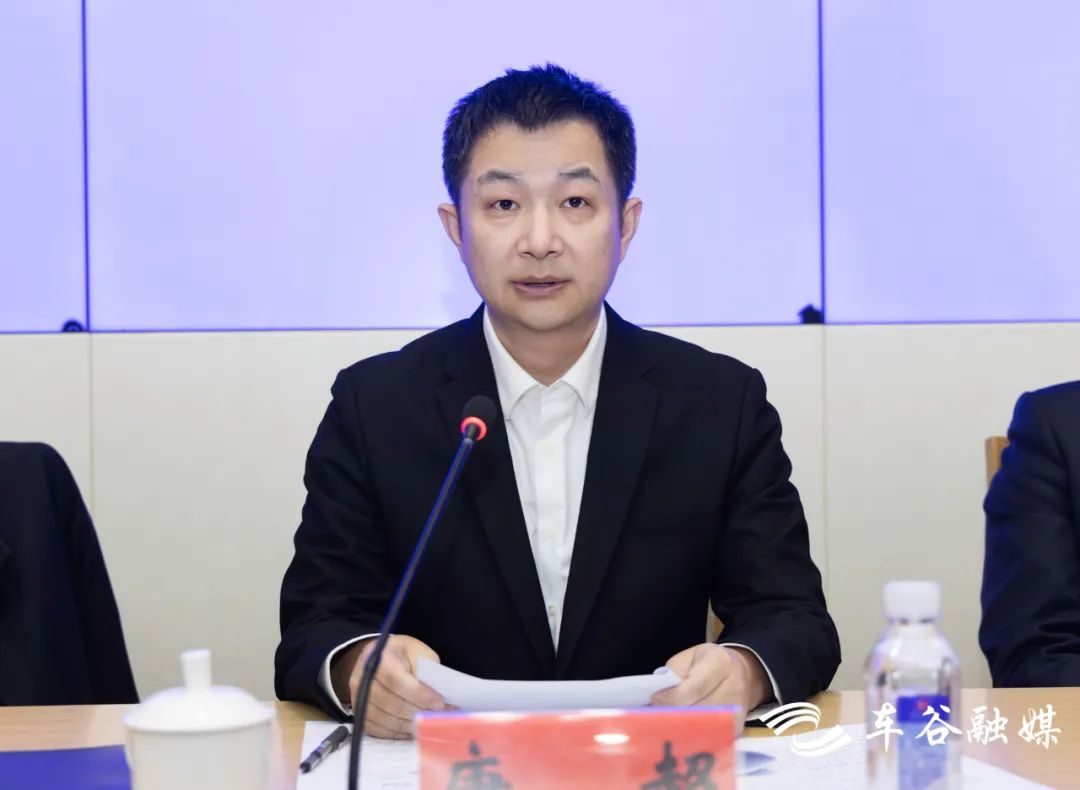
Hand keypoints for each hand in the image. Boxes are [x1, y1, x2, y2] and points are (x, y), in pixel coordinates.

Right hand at [331, 635, 445, 738]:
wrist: (381, 659)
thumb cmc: (405, 656)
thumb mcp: (420, 654)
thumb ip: (427, 673)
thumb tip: (438, 700)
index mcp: (379, 656)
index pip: (396, 679)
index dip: (418, 694)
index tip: (439, 703)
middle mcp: (362, 676)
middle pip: (389, 702)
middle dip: (417, 712)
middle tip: (438, 717)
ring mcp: (356, 696)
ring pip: (383, 719)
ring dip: (409, 725)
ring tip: (428, 725)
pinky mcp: (358, 712)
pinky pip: (376, 730)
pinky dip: (396, 733)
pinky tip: (412, 730)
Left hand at [650, 643, 769, 734]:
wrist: (742, 674)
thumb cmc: (708, 663)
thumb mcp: (689, 657)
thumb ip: (674, 673)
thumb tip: (659, 699)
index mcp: (720, 663)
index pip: (694, 687)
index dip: (672, 697)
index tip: (655, 700)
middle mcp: (734, 688)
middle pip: (698, 711)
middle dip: (673, 715)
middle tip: (654, 716)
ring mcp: (738, 712)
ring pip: (703, 728)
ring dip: (680, 729)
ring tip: (664, 724)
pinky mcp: (737, 730)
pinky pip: (709, 737)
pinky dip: (692, 736)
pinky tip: (679, 732)